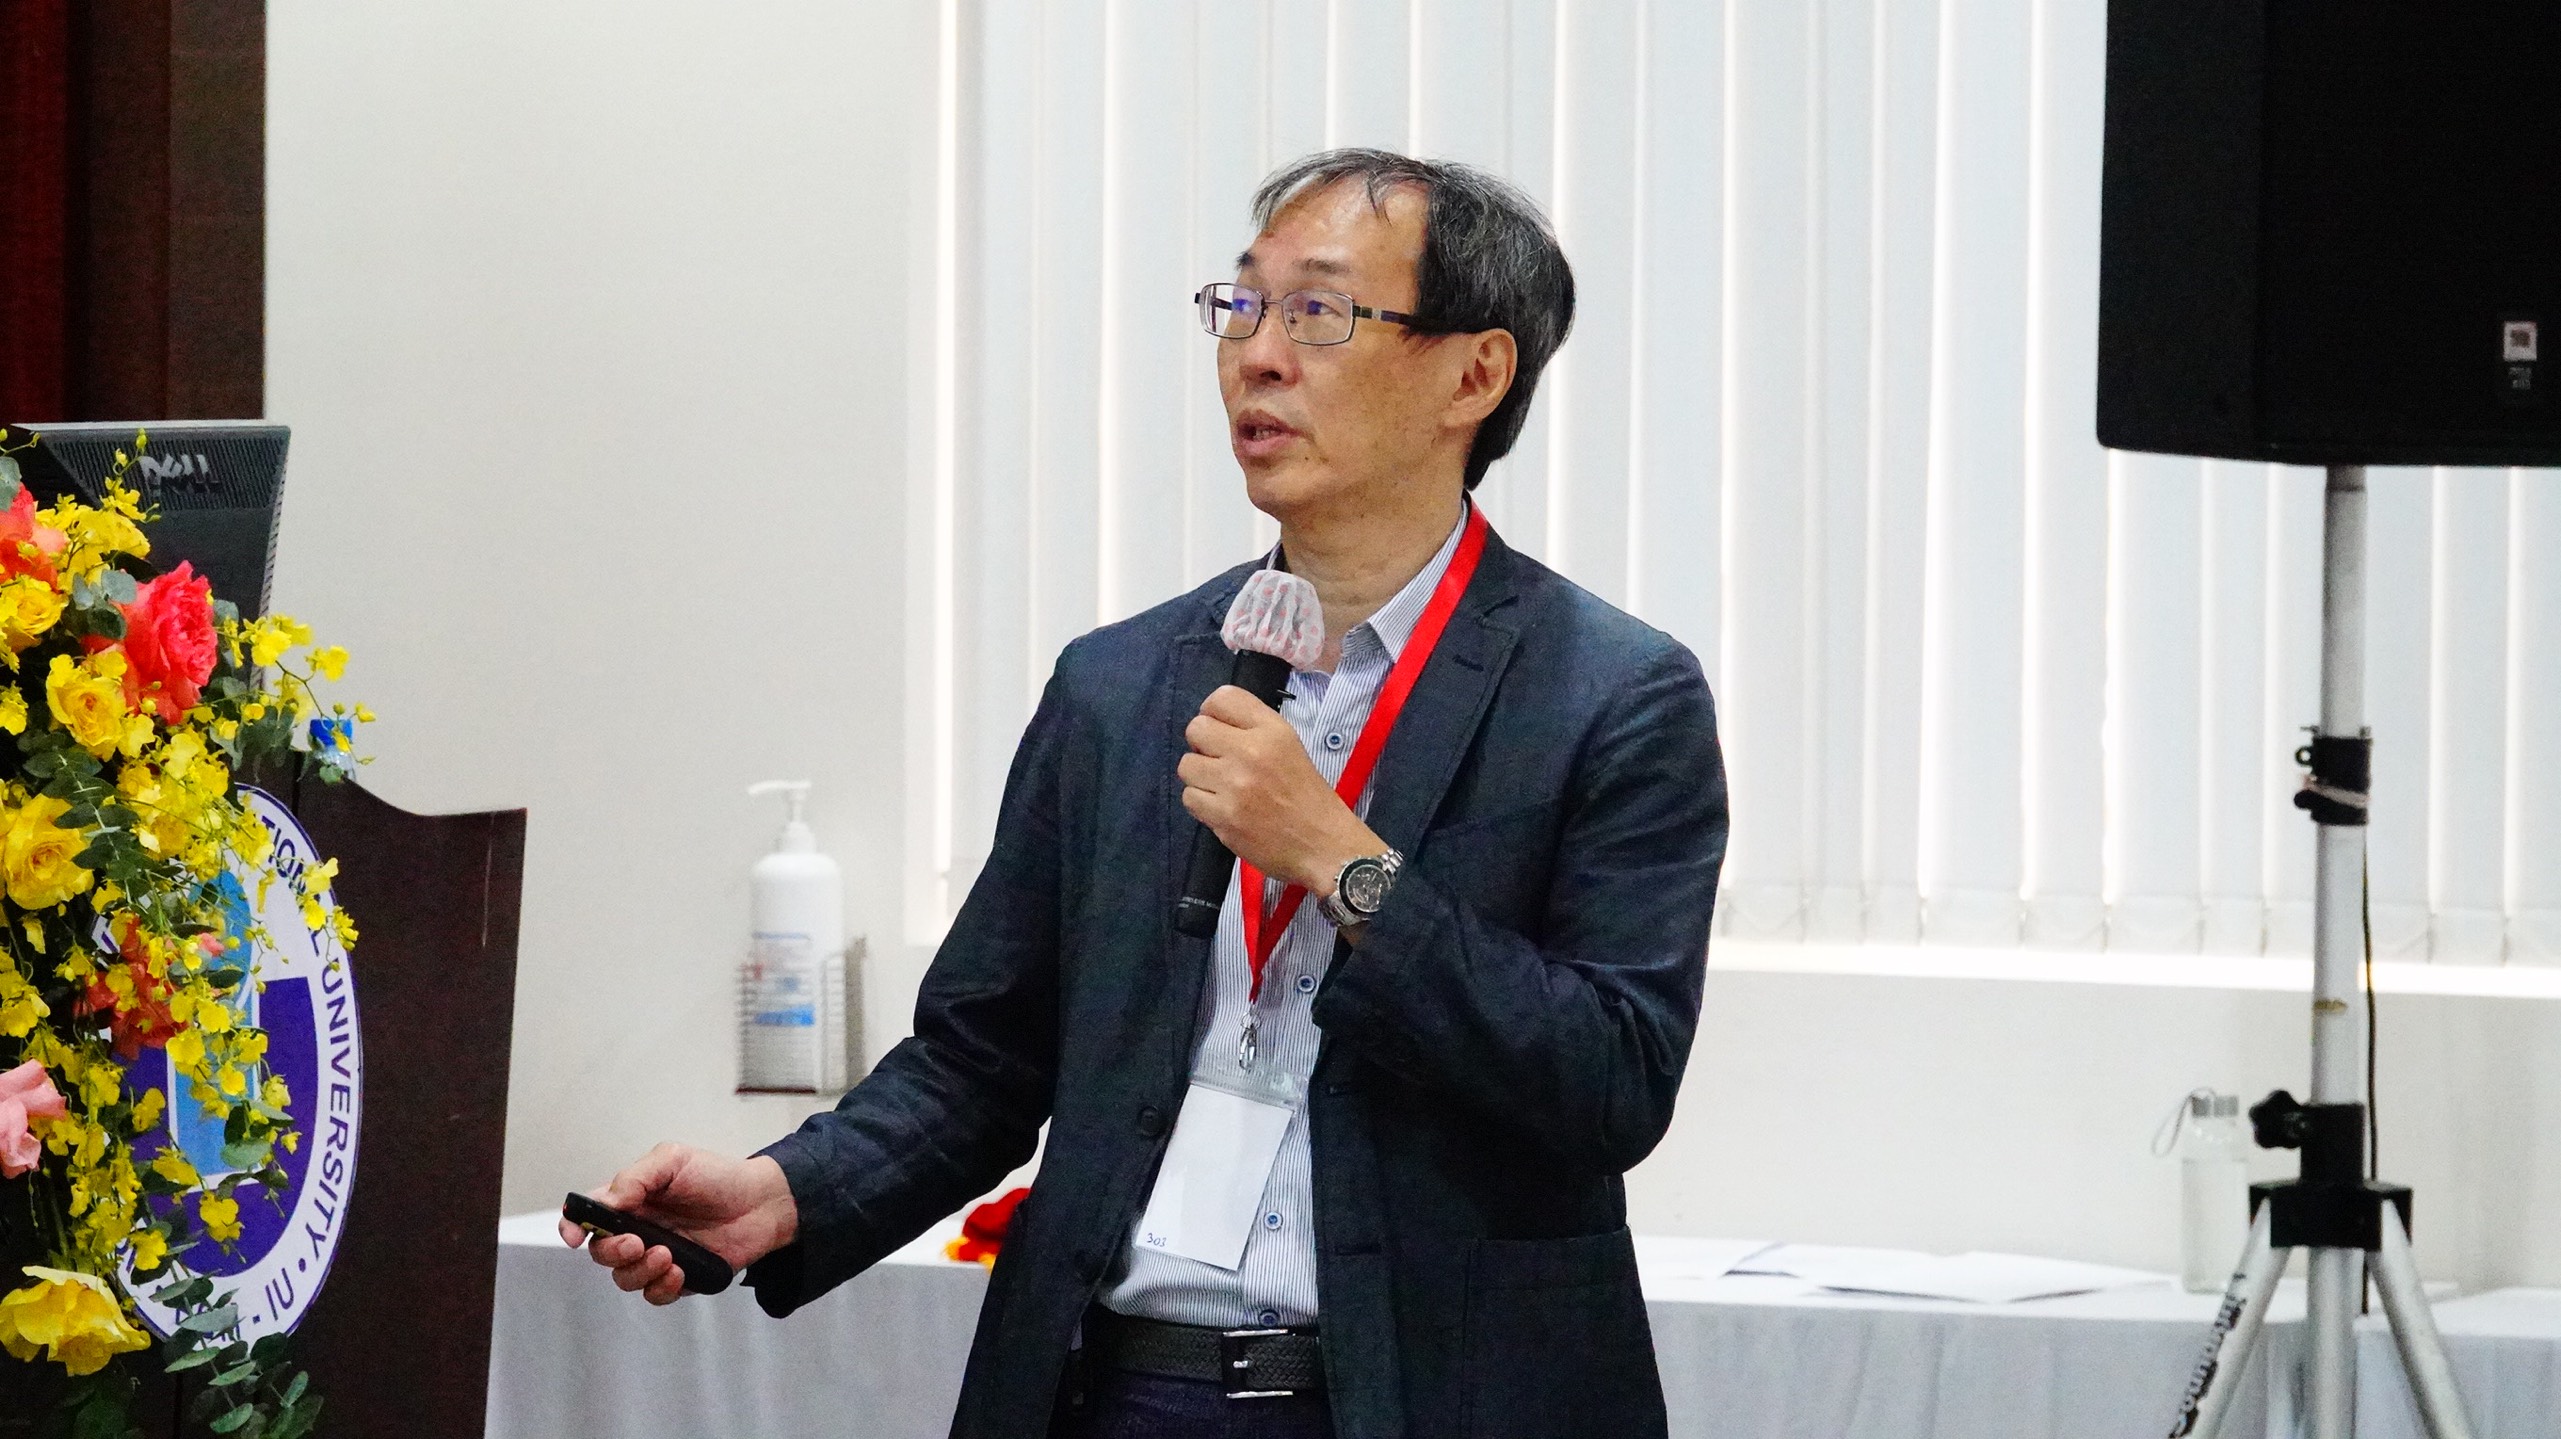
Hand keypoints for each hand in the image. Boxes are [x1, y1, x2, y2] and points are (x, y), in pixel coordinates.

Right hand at [559, 1144, 798, 1305]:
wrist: (762, 1203)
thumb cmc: (719, 1177)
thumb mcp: (673, 1162)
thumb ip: (633, 1179)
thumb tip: (600, 1202)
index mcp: (630, 1199)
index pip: (587, 1216)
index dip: (571, 1226)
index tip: (573, 1236)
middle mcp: (638, 1229)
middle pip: (601, 1253)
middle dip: (612, 1252)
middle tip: (637, 1242)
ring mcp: (657, 1255)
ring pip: (625, 1278)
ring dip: (640, 1271)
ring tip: (668, 1255)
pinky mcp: (679, 1277)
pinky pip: (654, 1294)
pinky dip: (661, 1287)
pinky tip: (680, 1271)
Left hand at [1179, 685, 1382, 894]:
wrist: (1321, 844)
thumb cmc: (1307, 795)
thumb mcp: (1289, 747)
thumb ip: (1253, 730)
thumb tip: (1213, 725)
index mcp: (1272, 730)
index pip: (1222, 698)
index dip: (1212, 712)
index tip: (1220, 730)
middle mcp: (1250, 751)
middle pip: (1196, 729)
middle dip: (1202, 745)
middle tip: (1218, 761)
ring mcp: (1234, 785)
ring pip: (1187, 765)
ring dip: (1200, 777)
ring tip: (1221, 788)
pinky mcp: (1223, 816)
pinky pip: (1189, 797)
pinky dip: (1201, 803)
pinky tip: (1221, 808)